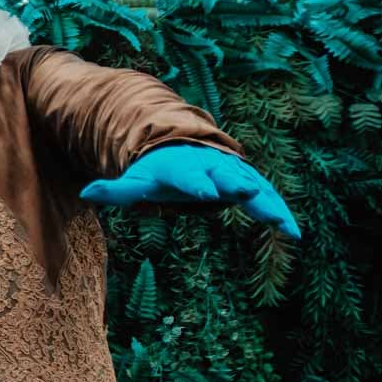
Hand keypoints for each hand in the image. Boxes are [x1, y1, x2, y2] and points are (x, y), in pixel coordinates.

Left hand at [80, 143, 298, 238]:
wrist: (184, 149)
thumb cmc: (158, 172)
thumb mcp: (135, 181)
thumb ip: (114, 189)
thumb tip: (87, 191)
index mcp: (181, 167)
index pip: (186, 175)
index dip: (194, 183)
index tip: (203, 192)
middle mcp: (210, 166)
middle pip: (223, 175)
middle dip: (233, 182)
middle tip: (243, 190)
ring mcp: (232, 173)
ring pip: (252, 187)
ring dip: (267, 202)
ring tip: (283, 223)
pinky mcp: (249, 184)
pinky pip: (267, 197)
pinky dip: (281, 211)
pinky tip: (295, 233)